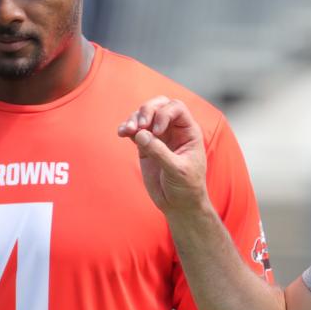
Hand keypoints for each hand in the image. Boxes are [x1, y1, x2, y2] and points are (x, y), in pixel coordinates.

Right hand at [117, 96, 208, 213]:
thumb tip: (141, 134)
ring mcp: (158, 137)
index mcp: (188, 131)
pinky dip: (127, 128)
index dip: (164, 114)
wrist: (179, 204)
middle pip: (159, 105)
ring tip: (128, 131)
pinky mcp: (145, 146)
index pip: (176, 108)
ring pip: (144, 116)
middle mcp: (173, 130)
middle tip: (141, 125)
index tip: (157, 131)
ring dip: (134, 119)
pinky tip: (122, 133)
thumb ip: (160, 152)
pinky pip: (134, 130)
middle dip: (147, 110)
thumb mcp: (177, 170)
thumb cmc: (187, 187)